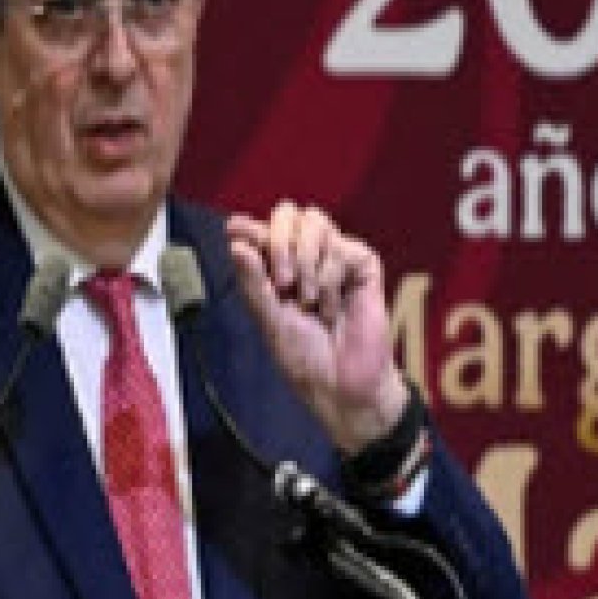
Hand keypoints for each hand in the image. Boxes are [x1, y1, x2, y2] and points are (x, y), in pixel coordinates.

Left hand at [227, 201, 407, 453]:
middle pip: (289, 213)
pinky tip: (332, 307)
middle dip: (279, 242)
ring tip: (308, 301)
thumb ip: (253, 282)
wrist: (341, 385)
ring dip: (306, 262)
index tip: (235, 230)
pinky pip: (341, 248)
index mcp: (278, 268)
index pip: (261, 230)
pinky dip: (329, 280)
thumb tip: (236, 244)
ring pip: (315, 222)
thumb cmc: (306, 357)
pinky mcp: (363, 264)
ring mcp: (335, 257)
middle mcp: (306, 256)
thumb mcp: (269, 320)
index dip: (248, 226)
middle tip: (282, 282)